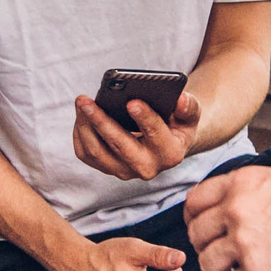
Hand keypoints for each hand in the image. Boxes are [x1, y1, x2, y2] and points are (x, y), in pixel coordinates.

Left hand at [73, 92, 201, 180]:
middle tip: (85, 100)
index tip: (132, 101)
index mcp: (170, 154)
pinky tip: (81, 115)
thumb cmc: (176, 125)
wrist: (165, 144)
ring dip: (85, 126)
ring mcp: (124, 171)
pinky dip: (80, 133)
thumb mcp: (190, 116)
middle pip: (119, 145)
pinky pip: (86, 154)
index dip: (145, 118)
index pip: (156, 134)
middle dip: (101, 121)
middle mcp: (147, 168)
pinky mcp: (107, 168)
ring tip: (81, 103)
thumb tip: (180, 99)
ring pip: (97, 151)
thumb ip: (189, 107)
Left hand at [184, 167, 270, 270]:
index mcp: (240, 184)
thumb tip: (236, 210)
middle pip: (197, 235)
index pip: (195, 201)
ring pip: (208, 264)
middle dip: (204, 250)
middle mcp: (235, 210)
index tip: (199, 230)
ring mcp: (243, 241)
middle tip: (218, 259)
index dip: (193, 220)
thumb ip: (250, 194)